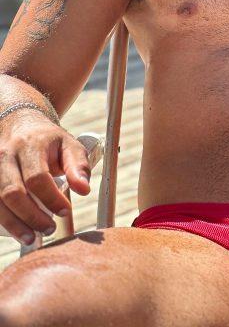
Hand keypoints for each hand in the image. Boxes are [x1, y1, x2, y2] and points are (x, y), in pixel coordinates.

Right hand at [0, 111, 90, 245]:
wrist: (20, 125)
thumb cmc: (48, 140)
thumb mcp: (69, 145)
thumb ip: (78, 166)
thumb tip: (84, 190)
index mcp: (30, 145)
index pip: (37, 177)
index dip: (51, 198)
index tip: (65, 212)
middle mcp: (6, 155)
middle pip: (13, 192)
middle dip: (31, 216)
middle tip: (50, 229)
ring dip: (14, 224)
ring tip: (32, 238)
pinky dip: (1, 219)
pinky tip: (15, 231)